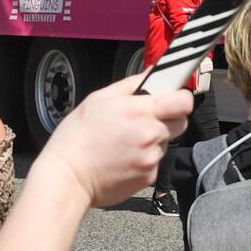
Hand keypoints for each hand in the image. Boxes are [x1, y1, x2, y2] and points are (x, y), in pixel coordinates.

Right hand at [39, 73, 191, 207]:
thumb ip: (132, 83)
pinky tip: (122, 158)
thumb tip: (153, 72)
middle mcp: (151, 135)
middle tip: (145, 120)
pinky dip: (143, 159)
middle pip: (180, 122)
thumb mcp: (99, 98)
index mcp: (140, 111)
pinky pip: (154, 162)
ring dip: (152, 140)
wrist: (67, 178)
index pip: (184, 101)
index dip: (180, 98)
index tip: (172, 98)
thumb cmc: (77, 137)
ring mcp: (151, 159)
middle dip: (168, 119)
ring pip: (165, 143)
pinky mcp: (148, 178)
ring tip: (125, 142)